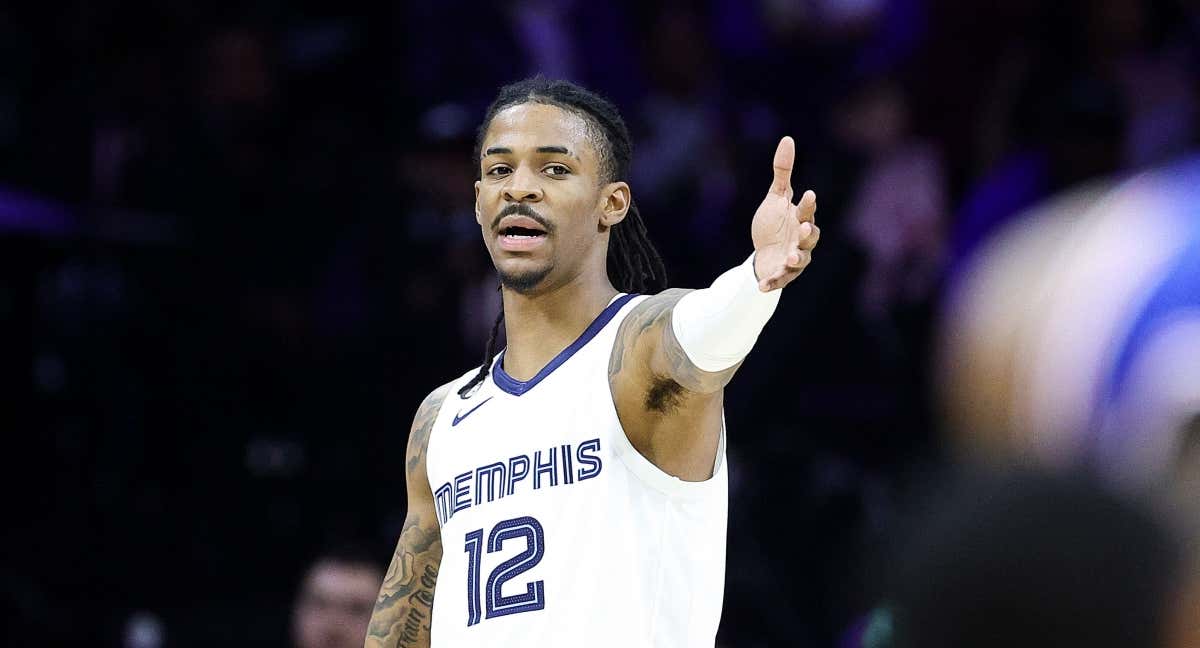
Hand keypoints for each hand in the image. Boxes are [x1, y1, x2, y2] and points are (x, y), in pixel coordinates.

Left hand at [750, 136, 819, 290]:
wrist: (764, 250)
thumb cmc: (775, 222)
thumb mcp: (776, 196)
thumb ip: (782, 171)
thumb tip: (787, 139)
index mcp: (801, 219)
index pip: (807, 211)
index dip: (808, 204)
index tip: (808, 194)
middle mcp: (801, 240)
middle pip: (810, 238)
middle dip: (807, 234)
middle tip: (803, 229)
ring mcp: (794, 259)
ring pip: (800, 261)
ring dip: (797, 260)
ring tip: (791, 259)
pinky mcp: (782, 274)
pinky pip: (780, 280)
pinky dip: (772, 283)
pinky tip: (761, 286)